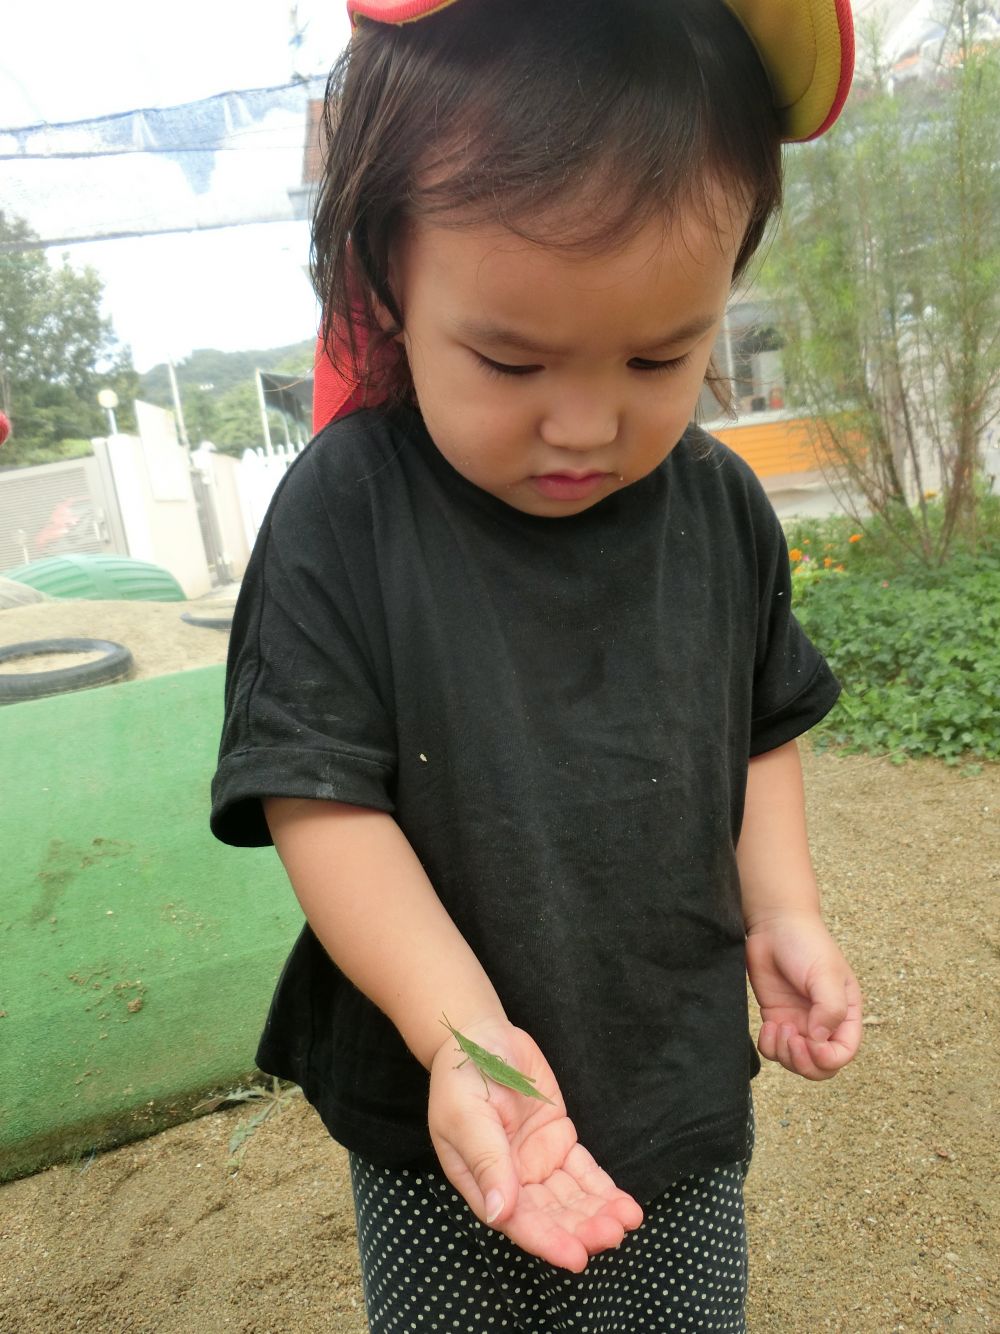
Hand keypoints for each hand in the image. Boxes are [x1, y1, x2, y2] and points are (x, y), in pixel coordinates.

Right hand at [428, 1017, 642, 1270]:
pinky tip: (626, 1206)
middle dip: (581, 1229)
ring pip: (571, 1199)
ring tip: (627, 1221)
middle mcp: (512, 1179)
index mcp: (482, 1180)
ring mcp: (537, 1162)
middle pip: (550, 1215)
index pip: (517, 1220)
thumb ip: (486, 1162)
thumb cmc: (462, 1075)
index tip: (577, 1257)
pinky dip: (604, 1191)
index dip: (547, 1241)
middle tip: (613, 1234)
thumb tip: (500, 1214)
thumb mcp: (466, 1115)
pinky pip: (584, 1173)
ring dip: (598, 1213)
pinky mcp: (558, 1142)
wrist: (481, 1037)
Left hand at [745, 909, 862, 1079]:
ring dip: (785, 1054)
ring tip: (779, 1027)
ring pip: (795, 1062)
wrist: (774, 925)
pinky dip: (769, 1046)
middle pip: (820, 1067)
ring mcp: (799, 1022)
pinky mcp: (777, 1018)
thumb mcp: (825, 974)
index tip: (811, 1043)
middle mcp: (824, 1023)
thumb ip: (830, 1009)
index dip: (828, 1059)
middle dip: (804, 1063)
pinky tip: (768, 1025)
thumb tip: (819, 1040)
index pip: (844, 1053)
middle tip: (791, 1039)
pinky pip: (774, 1049)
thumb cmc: (806, 944)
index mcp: (846, 1014)